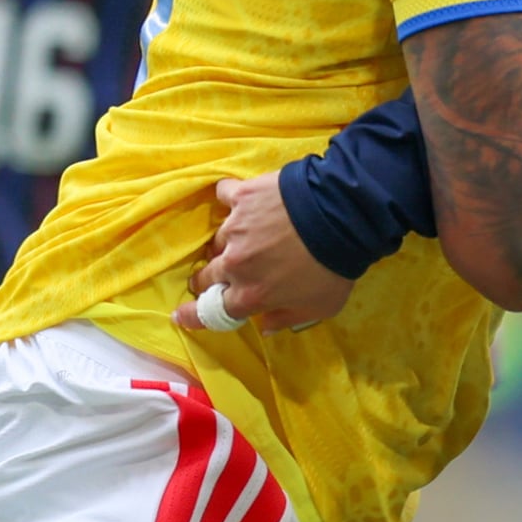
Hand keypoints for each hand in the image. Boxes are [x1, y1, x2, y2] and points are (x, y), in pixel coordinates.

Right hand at [180, 172, 356, 333]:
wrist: (342, 217)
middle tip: (215, 276)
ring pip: (217, 240)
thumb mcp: (318, 308)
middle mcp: (235, 264)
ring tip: (245, 237)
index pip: (211, 312)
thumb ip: (287, 319)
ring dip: (226, 243)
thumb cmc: (333, 268)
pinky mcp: (241, 197)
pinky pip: (224, 196)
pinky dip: (229, 198)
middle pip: (207, 276)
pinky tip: (238, 199)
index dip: (192, 315)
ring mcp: (235, 228)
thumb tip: (263, 325)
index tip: (180, 314)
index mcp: (250, 295)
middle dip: (208, 279)